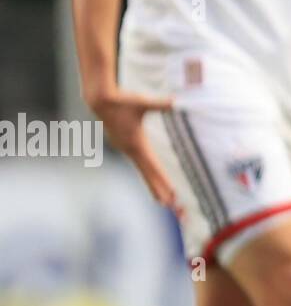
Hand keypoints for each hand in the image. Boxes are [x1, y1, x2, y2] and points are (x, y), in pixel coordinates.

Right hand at [86, 86, 176, 208]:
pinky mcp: (125, 145)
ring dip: (153, 184)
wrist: (100, 101)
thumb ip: (160, 104)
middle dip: (159, 190)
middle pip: (148, 174)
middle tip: (171, 206)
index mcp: (136, 143)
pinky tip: (152, 177)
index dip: (162, 181)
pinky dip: (147, 173)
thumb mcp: (143, 102)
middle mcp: (130, 150)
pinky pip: (139, 163)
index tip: (171, 194)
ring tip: (163, 199)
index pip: (153, 166)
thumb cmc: (122, 100)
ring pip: (143, 170)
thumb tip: (176, 102)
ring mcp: (126, 149)